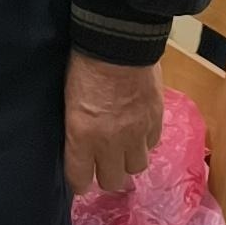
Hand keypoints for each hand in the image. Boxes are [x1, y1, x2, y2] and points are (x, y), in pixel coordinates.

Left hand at [65, 54, 165, 195]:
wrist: (119, 42)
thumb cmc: (84, 65)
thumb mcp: (69, 100)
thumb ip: (77, 129)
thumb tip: (81, 146)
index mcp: (82, 135)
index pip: (80, 178)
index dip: (80, 182)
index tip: (81, 179)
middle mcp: (110, 141)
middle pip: (112, 180)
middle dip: (106, 175)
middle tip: (104, 165)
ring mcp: (136, 133)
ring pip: (136, 167)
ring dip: (129, 160)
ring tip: (124, 148)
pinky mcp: (155, 120)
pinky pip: (152, 145)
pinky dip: (145, 141)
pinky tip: (139, 131)